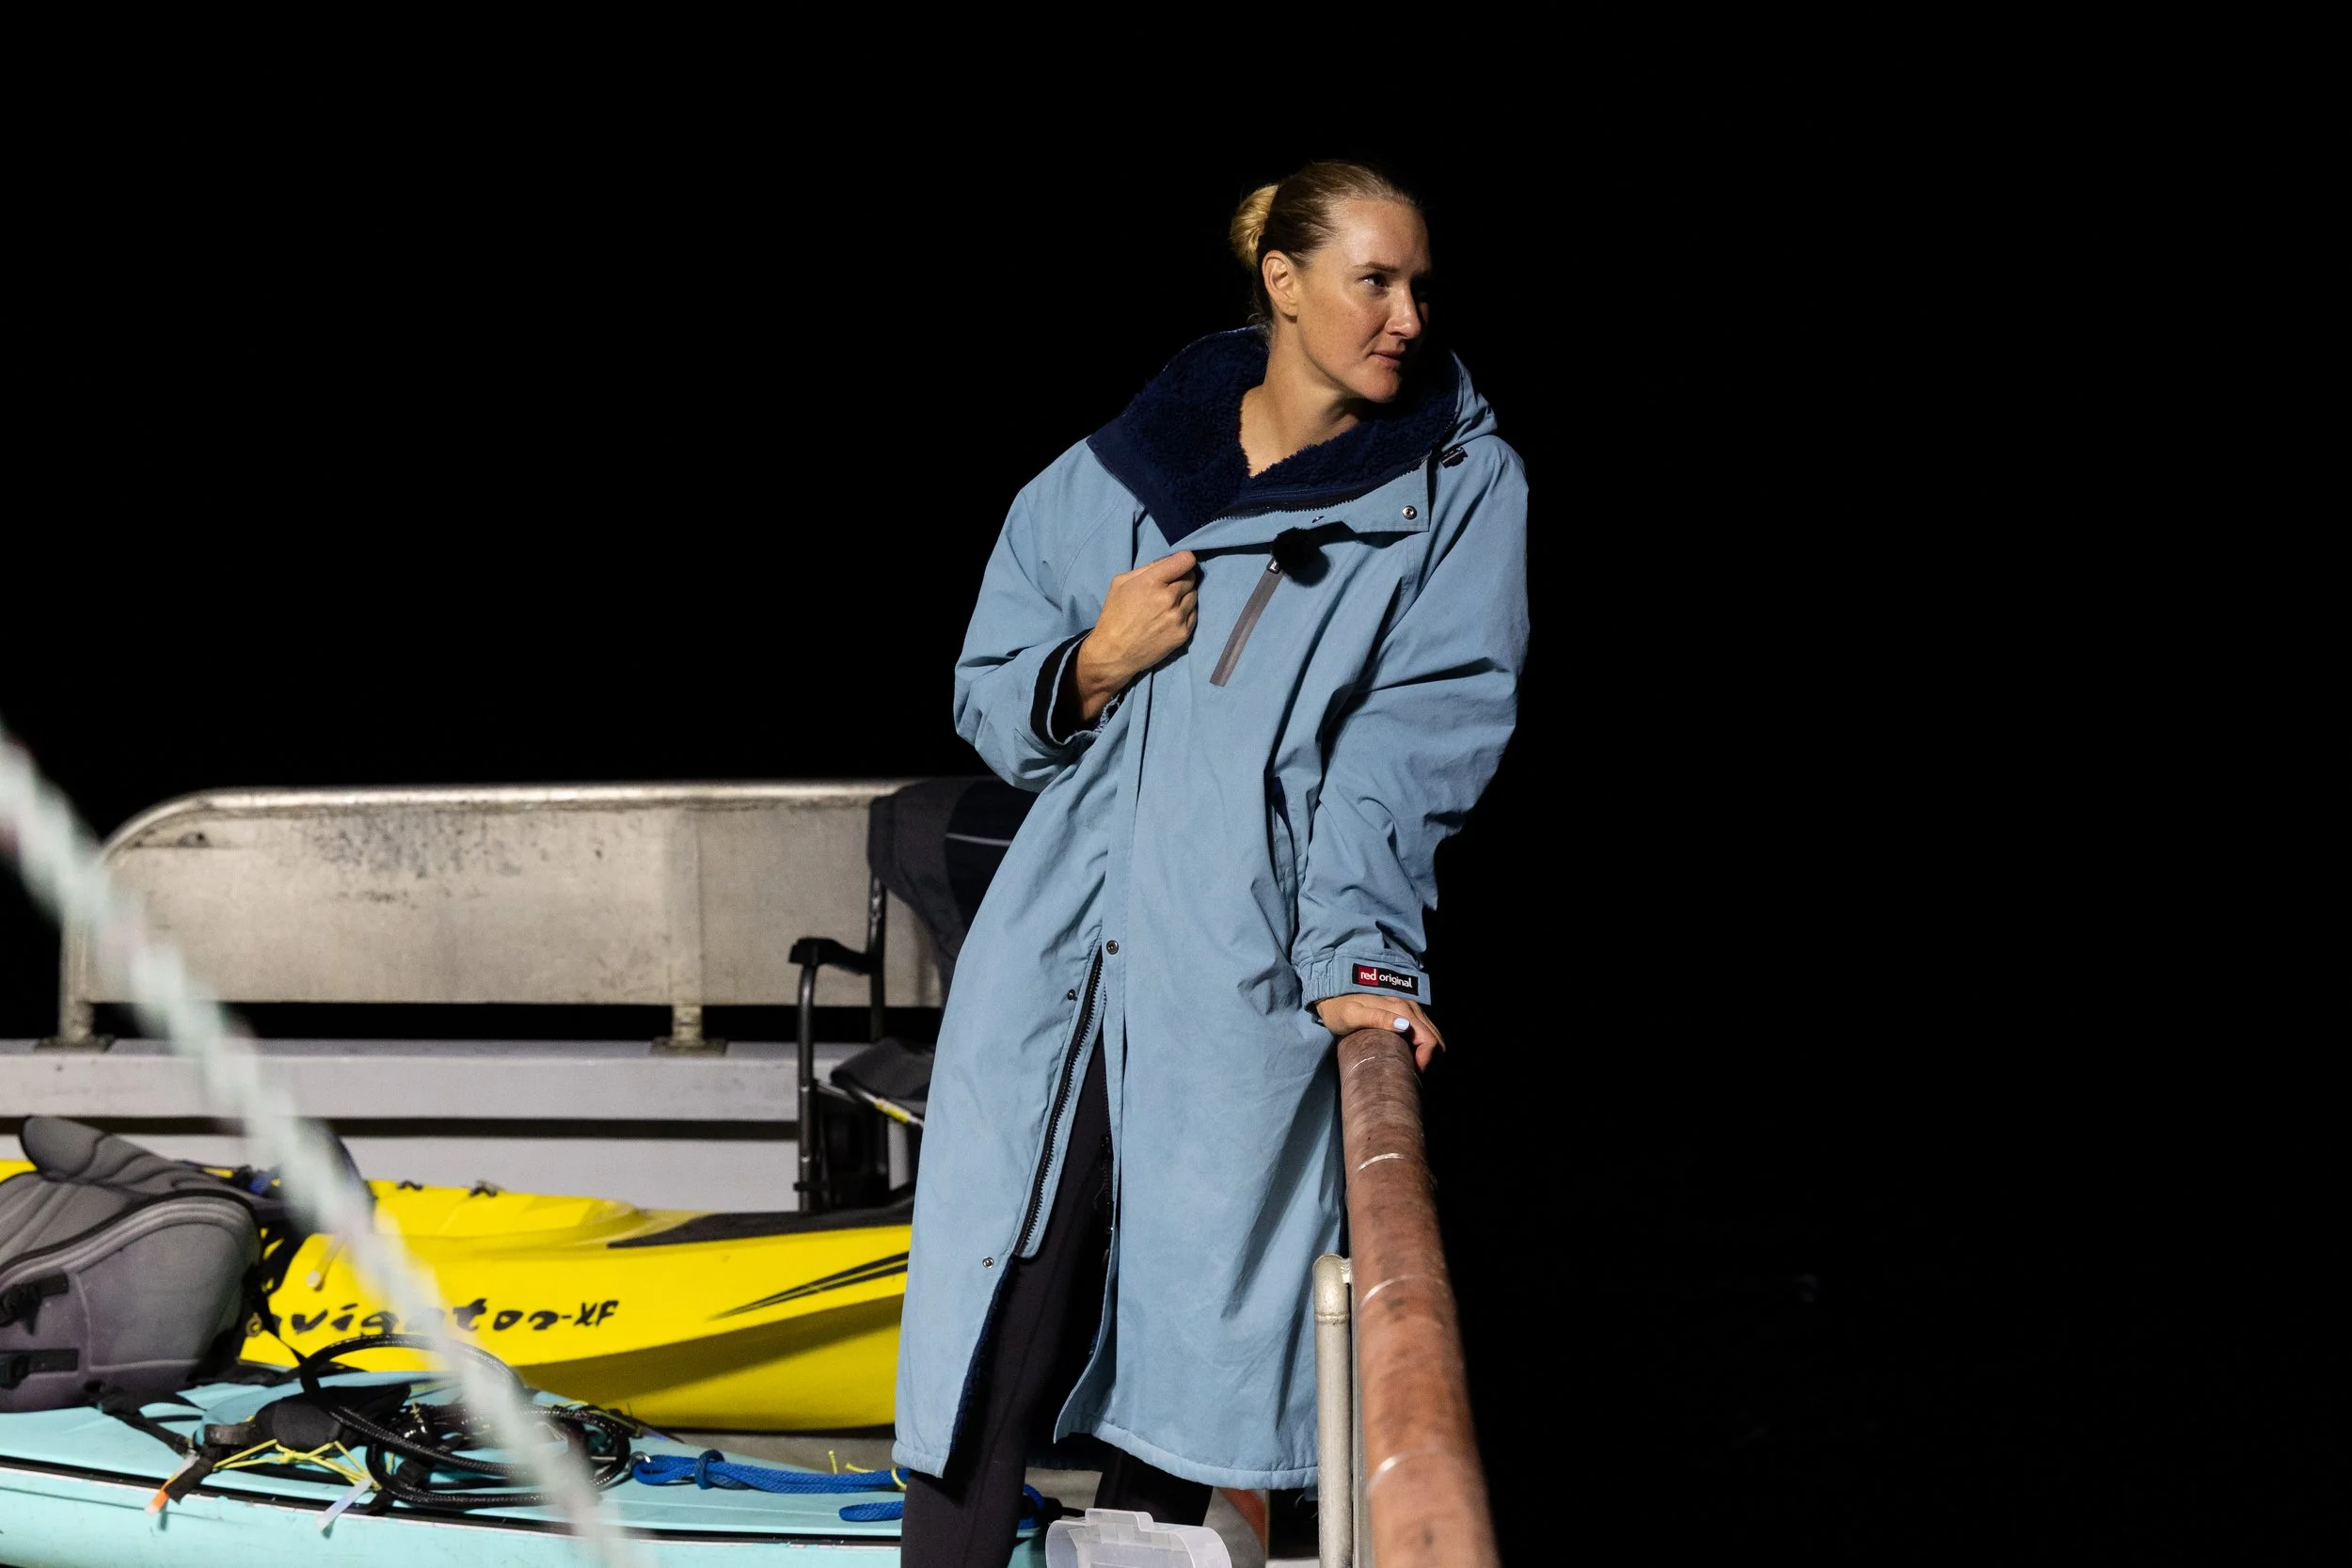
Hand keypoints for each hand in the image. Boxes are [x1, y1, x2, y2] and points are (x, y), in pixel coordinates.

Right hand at [1074, 551, 1197, 719]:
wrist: (1113, 652)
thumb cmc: (1114, 615)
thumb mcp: (1120, 583)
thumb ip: (1146, 569)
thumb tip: (1167, 562)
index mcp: (1151, 582)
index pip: (1186, 560)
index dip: (1184, 560)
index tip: (1179, 565)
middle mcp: (1168, 597)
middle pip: (1190, 577)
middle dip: (1182, 578)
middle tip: (1170, 586)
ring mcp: (1177, 617)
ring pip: (1194, 595)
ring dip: (1185, 595)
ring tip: (1169, 603)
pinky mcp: (1182, 633)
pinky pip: (1194, 614)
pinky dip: (1186, 612)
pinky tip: (1171, 616)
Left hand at [1315, 994, 1445, 1071]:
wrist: (1331, 994)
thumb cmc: (1338, 1009)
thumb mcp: (1352, 1015)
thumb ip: (1377, 1018)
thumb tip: (1404, 1026)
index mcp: (1401, 1009)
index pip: (1429, 1039)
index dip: (1426, 1060)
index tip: (1412, 1073)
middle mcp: (1410, 1006)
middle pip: (1435, 1038)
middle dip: (1430, 1059)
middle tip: (1412, 1073)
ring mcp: (1410, 1008)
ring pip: (1432, 1035)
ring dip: (1428, 1054)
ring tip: (1411, 1067)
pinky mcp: (1407, 1012)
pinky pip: (1425, 1031)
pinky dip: (1423, 1047)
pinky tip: (1410, 1056)